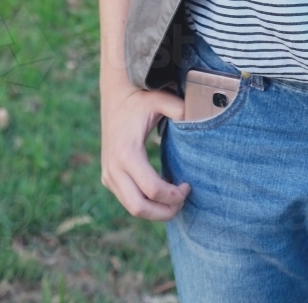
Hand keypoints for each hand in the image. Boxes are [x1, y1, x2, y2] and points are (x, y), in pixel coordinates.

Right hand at [100, 81, 190, 220]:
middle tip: (182, 202)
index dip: (173, 195)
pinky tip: (162, 192)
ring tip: (175, 199)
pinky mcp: (107, 177)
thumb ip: (179, 108)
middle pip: (139, 208)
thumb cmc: (141, 99)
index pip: (152, 189)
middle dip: (164, 212)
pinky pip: (126, 200)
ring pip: (131, 208)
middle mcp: (114, 168)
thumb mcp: (160, 99)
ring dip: (155, 211)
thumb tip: (199, 116)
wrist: (115, 95)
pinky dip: (145, 203)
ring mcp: (108, 174)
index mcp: (127, 153)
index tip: (188, 186)